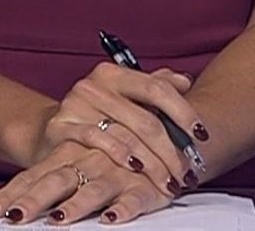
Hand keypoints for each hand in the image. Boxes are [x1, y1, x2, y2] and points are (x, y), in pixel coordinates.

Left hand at [0, 146, 168, 225]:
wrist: (155, 127)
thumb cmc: (105, 151)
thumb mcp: (72, 157)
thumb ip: (42, 177)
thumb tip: (0, 201)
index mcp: (66, 155)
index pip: (32, 177)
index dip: (11, 193)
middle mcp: (87, 163)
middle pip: (56, 183)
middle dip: (35, 201)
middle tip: (15, 217)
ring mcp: (115, 174)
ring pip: (93, 190)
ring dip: (77, 205)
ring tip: (59, 219)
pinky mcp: (144, 187)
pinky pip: (134, 199)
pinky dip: (124, 208)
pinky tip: (111, 219)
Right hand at [20, 65, 209, 199]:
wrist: (52, 132)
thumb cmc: (96, 117)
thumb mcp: (124, 99)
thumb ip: (154, 86)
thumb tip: (184, 79)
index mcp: (112, 73)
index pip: (156, 87)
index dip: (183, 112)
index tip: (202, 135)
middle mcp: (92, 85)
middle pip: (146, 119)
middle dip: (172, 151)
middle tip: (187, 172)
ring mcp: (75, 105)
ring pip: (127, 135)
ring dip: (154, 164)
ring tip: (169, 181)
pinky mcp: (62, 128)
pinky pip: (98, 142)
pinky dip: (122, 157)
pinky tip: (137, 169)